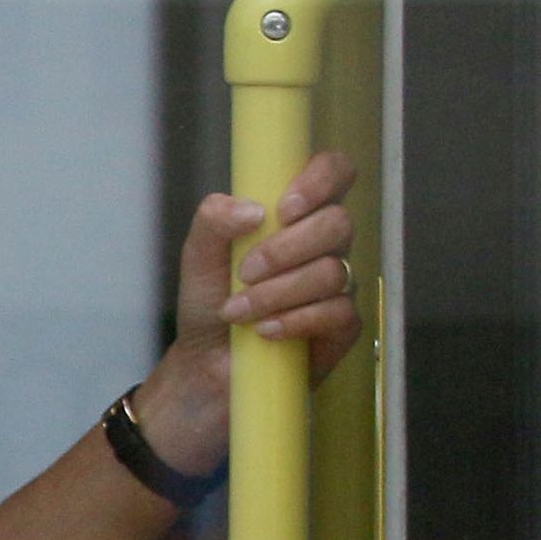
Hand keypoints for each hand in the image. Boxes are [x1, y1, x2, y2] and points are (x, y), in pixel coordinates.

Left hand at [120, 148, 364, 484]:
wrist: (206, 367)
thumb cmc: (208, 306)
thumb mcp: (197, 258)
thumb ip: (213, 220)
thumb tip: (253, 208)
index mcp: (296, 215)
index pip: (335, 171)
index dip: (321, 179)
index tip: (285, 208)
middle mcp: (324, 245)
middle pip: (337, 224)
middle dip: (285, 250)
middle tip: (244, 274)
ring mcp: (339, 285)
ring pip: (332, 272)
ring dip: (277, 293)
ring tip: (238, 312)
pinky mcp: (343, 326)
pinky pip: (338, 312)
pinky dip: (295, 322)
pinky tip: (265, 333)